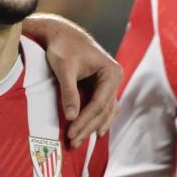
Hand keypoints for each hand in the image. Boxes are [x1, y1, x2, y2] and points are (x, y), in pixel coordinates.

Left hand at [43, 22, 120, 146]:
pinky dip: (95, 120)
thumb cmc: (63, 47)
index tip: (71, 132)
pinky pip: (101, 107)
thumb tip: (71, 117)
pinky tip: (92, 132)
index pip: (99, 103)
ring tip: (79, 141)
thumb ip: (69, 92)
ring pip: (104, 112)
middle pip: (103, 110)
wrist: (61, 34)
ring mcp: (110, 83)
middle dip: (87, 127)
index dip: (85, 120)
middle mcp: (115, 78)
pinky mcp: (101, 86)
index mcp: (111, 72)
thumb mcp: (65, 68)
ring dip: (91, 127)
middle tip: (73, 143)